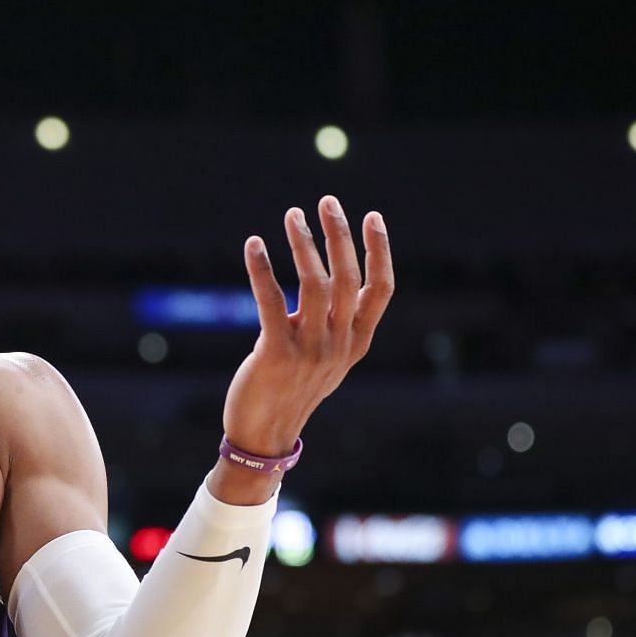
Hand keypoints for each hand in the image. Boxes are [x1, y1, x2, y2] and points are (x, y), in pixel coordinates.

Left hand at [221, 195, 392, 466]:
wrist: (264, 435)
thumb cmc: (292, 390)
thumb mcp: (326, 359)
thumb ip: (331, 324)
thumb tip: (319, 278)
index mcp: (356, 343)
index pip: (381, 290)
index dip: (380, 251)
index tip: (372, 216)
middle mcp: (339, 345)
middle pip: (348, 279)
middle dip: (339, 234)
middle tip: (327, 201)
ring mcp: (310, 351)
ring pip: (315, 284)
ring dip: (303, 243)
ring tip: (292, 214)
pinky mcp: (276, 354)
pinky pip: (270, 300)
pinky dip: (262, 268)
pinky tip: (254, 244)